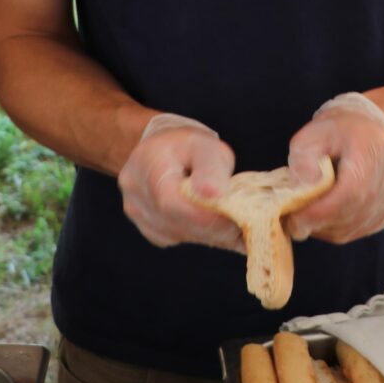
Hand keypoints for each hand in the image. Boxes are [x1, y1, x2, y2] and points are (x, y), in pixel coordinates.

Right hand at [119, 112, 243, 249]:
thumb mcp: (203, 144)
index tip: (239, 218)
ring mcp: (140, 217)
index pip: (173, 203)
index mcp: (148, 167)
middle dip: (217, 226)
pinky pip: (181, 238)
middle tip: (247, 222)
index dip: (207, 216)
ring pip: (183, 235)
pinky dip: (203, 233)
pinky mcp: (151, 231)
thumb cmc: (184, 144)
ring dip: (212, 231)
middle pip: (179, 224)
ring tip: (235, 217)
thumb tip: (214, 195)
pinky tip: (216, 220)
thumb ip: (211, 168)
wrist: (158, 149)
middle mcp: (136, 197)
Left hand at [286, 91, 383, 244]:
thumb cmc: (335, 130)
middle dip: (318, 222)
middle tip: (292, 220)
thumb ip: (303, 162)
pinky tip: (325, 214)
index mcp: (373, 148)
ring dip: (326, 228)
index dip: (320, 212)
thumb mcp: (311, 135)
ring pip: (355, 226)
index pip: (350, 192)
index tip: (293, 220)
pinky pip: (361, 229)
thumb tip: (301, 194)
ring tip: (306, 214)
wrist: (367, 127)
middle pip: (352, 212)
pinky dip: (338, 229)